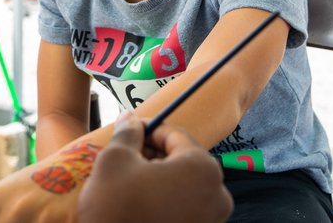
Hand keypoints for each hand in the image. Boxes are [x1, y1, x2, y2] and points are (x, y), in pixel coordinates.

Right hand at [77, 113, 232, 222]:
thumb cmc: (117, 210)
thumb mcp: (115, 160)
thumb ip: (128, 133)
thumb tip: (130, 119)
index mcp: (203, 168)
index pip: (175, 134)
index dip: (149, 128)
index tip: (131, 129)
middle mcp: (217, 194)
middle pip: (182, 159)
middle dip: (154, 153)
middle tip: (128, 154)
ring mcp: (211, 219)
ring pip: (184, 184)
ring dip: (159, 176)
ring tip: (130, 179)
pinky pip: (185, 206)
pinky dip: (165, 198)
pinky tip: (140, 200)